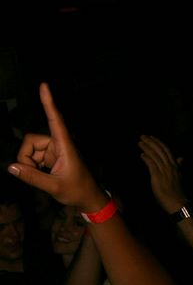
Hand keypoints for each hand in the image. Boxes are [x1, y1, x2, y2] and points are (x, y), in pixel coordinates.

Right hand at [8, 84, 105, 211]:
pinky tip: (43, 175)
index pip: (55, 120)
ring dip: (29, 163)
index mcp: (65, 145)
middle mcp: (59, 143)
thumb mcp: (54, 187)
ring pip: (30, 149)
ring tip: (44, 178)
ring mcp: (54, 150)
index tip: (44, 85)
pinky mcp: (51, 156)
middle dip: (26, 157)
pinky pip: (33, 156)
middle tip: (34, 175)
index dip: (48, 102)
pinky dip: (32, 166)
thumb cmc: (77, 191)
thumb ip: (32, 177)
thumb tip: (11, 167)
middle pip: (30, 141)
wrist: (88, 199)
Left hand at [139, 135, 186, 213]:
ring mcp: (164, 171)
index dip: (158, 142)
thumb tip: (181, 158)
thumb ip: (178, 166)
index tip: (152, 137)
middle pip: (160, 150)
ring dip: (147, 148)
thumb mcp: (179, 175)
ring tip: (140, 143)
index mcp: (175, 165)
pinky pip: (152, 164)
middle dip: (151, 142)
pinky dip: (147, 158)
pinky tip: (142, 155)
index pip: (166, 150)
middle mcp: (170, 166)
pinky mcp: (157, 176)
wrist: (176, 202)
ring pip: (155, 156)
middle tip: (143, 136)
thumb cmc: (177, 191)